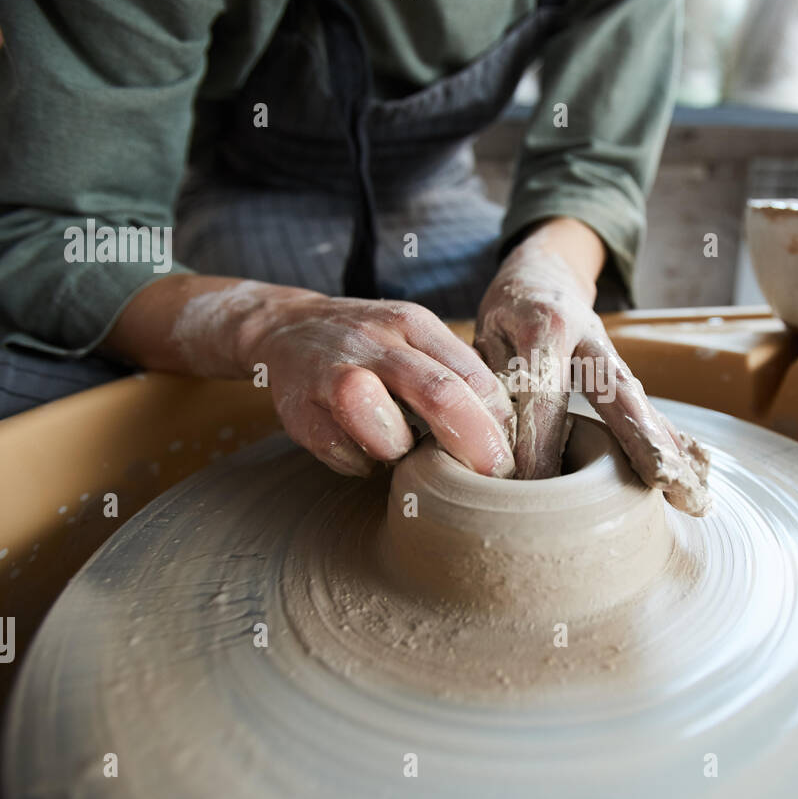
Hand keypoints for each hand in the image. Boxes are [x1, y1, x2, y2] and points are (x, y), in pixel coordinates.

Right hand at [239, 293, 516, 477]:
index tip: (511, 454)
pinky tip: (363, 451)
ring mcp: (331, 372)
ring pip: (378, 421)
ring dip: (400, 448)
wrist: (287, 328)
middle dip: (474, 441)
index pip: (471, 373)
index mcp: (412, 323)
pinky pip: (341, 451)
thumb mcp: (415, 339)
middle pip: (436, 392)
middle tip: (493, 475)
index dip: (498, 421)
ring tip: (401, 451)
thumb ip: (456, 374)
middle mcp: (373, 341)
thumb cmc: (370, 346)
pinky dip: (360, 462)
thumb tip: (508, 429)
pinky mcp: (298, 410)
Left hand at [475, 220, 709, 514]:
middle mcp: (589, 339)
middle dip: (641, 439)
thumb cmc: (508, 310)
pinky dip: (670, 443)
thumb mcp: (486, 333)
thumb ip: (489, 380)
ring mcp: (614, 355)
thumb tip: (486, 442)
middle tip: (662, 480)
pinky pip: (649, 409)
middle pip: (619, 393)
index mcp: (545, 327)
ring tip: (693, 495)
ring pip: (643, 403)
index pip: (543, 393)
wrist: (546, 270)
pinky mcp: (625, 372)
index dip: (538, 443)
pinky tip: (694, 477)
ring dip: (669, 450)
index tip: (535, 488)